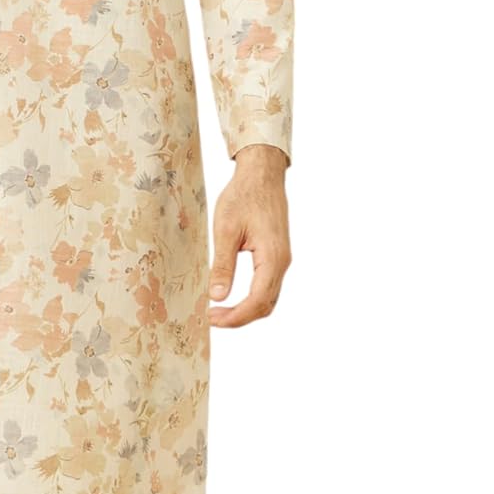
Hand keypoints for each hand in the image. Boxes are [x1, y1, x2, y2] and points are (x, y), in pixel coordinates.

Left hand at [208, 145, 290, 326]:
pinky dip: (251, 298)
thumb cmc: (244, 196)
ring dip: (245, 310)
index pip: (256, 302)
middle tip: (211, 319)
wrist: (262, 174)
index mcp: (272, 258)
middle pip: (265, 306)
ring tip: (219, 311)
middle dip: (239, 318)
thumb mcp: (226, 229)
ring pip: (268, 298)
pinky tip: (232, 296)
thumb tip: (217, 296)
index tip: (211, 319)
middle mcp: (282, 263)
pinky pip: (267, 286)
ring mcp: (281, 260)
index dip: (234, 316)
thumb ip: (223, 265)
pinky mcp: (276, 255)